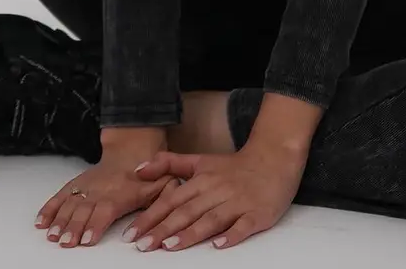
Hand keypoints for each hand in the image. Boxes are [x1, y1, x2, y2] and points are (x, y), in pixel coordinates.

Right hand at [34, 147, 180, 248]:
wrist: (130, 152)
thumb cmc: (146, 176)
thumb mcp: (162, 184)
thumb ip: (165, 197)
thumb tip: (163, 213)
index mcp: (120, 193)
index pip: (105, 209)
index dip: (95, 224)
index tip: (87, 238)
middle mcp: (100, 190)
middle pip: (84, 209)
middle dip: (73, 227)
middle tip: (65, 242)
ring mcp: (86, 187)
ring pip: (70, 204)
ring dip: (59, 220)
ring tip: (52, 235)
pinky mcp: (77, 185)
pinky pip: (60, 196)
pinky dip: (49, 208)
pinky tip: (41, 221)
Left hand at [127, 144, 306, 250]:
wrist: (273, 158)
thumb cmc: (233, 166)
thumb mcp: (200, 160)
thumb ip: (169, 163)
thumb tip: (138, 169)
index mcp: (201, 179)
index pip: (171, 200)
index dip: (150, 216)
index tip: (132, 233)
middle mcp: (216, 190)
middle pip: (186, 211)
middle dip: (162, 229)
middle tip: (142, 245)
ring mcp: (237, 202)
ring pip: (211, 219)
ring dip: (190, 233)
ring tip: (169, 246)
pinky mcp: (257, 213)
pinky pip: (243, 226)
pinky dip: (231, 235)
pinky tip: (218, 245)